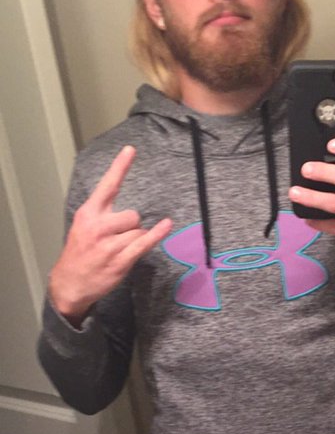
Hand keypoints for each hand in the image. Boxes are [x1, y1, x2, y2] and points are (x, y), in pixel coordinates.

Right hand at [49, 146, 171, 325]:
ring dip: (134, 239)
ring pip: (137, 231)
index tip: (131, 150)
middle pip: (132, 214)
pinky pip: (143, 243)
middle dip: (131, 225)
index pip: (107, 186)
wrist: (69, 283)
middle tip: (117, 239)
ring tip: (118, 250)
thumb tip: (130, 211)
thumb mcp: (82, 226)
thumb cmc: (80, 253)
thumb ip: (101, 214)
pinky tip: (166, 225)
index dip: (120, 167)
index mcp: (88, 213)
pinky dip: (156, 234)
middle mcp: (98, 226)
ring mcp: (109, 244)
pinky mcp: (119, 260)